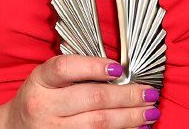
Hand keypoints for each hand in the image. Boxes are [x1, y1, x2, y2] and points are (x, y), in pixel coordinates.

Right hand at [0, 55, 159, 128]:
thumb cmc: (39, 97)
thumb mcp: (47, 78)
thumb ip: (77, 71)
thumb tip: (120, 72)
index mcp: (41, 81)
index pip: (66, 68)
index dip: (94, 66)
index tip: (119, 68)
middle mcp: (43, 105)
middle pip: (92, 98)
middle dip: (127, 96)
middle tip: (150, 93)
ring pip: (97, 124)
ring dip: (129, 118)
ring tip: (149, 112)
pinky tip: (134, 128)